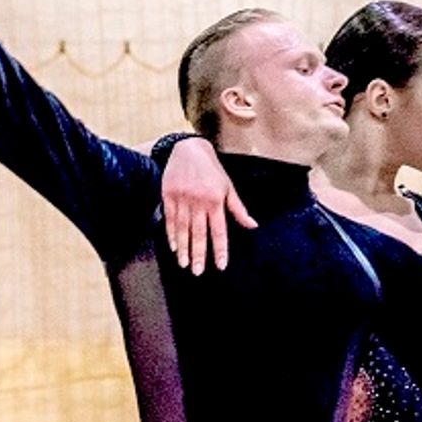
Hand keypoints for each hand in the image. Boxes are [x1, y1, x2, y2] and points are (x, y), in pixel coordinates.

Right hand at [160, 137, 255, 272]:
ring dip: (183, 248)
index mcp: (215, 200)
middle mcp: (198, 201)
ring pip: (183, 229)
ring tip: (184, 264)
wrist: (189, 149)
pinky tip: (174, 247)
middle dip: (199, 254)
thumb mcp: (228, 186)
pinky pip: (170, 219)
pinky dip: (171, 234)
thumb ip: (238, 208)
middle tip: (197, 272)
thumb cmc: (212, 169)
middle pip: (199, 233)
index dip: (219, 249)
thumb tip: (252, 225)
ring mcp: (182, 199)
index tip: (220, 265)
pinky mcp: (168, 195)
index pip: (219, 230)